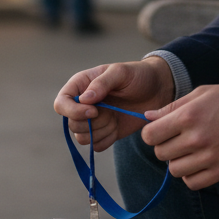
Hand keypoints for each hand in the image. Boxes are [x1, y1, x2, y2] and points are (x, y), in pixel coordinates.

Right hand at [54, 57, 174, 152]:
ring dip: (100, 131)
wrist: (157, 90)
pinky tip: (118, 127)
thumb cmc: (138, 75)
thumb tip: (83, 99)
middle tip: (111, 112)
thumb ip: (101, 83)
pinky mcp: (104, 133)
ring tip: (115, 118)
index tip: (94, 111)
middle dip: (92, 123)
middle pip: (72, 124)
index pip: (61, 104)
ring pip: (82, 138)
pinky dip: (107, 139)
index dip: (73, 111)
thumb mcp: (121, 72)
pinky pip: (96, 146)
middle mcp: (82, 105)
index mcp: (80, 86)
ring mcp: (93, 121)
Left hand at [141, 84, 218, 190]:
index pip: (150, 135)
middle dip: (165, 146)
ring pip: (174, 170)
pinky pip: (193, 183)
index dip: (152, 134)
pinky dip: (191, 175)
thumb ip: (173, 107)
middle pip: (160, 153)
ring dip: (178, 162)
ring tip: (190, 151)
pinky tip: (199, 163)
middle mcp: (196, 138)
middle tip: (178, 140)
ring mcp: (209, 157)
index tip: (160, 131)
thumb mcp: (202, 93)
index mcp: (188, 116)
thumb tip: (148, 116)